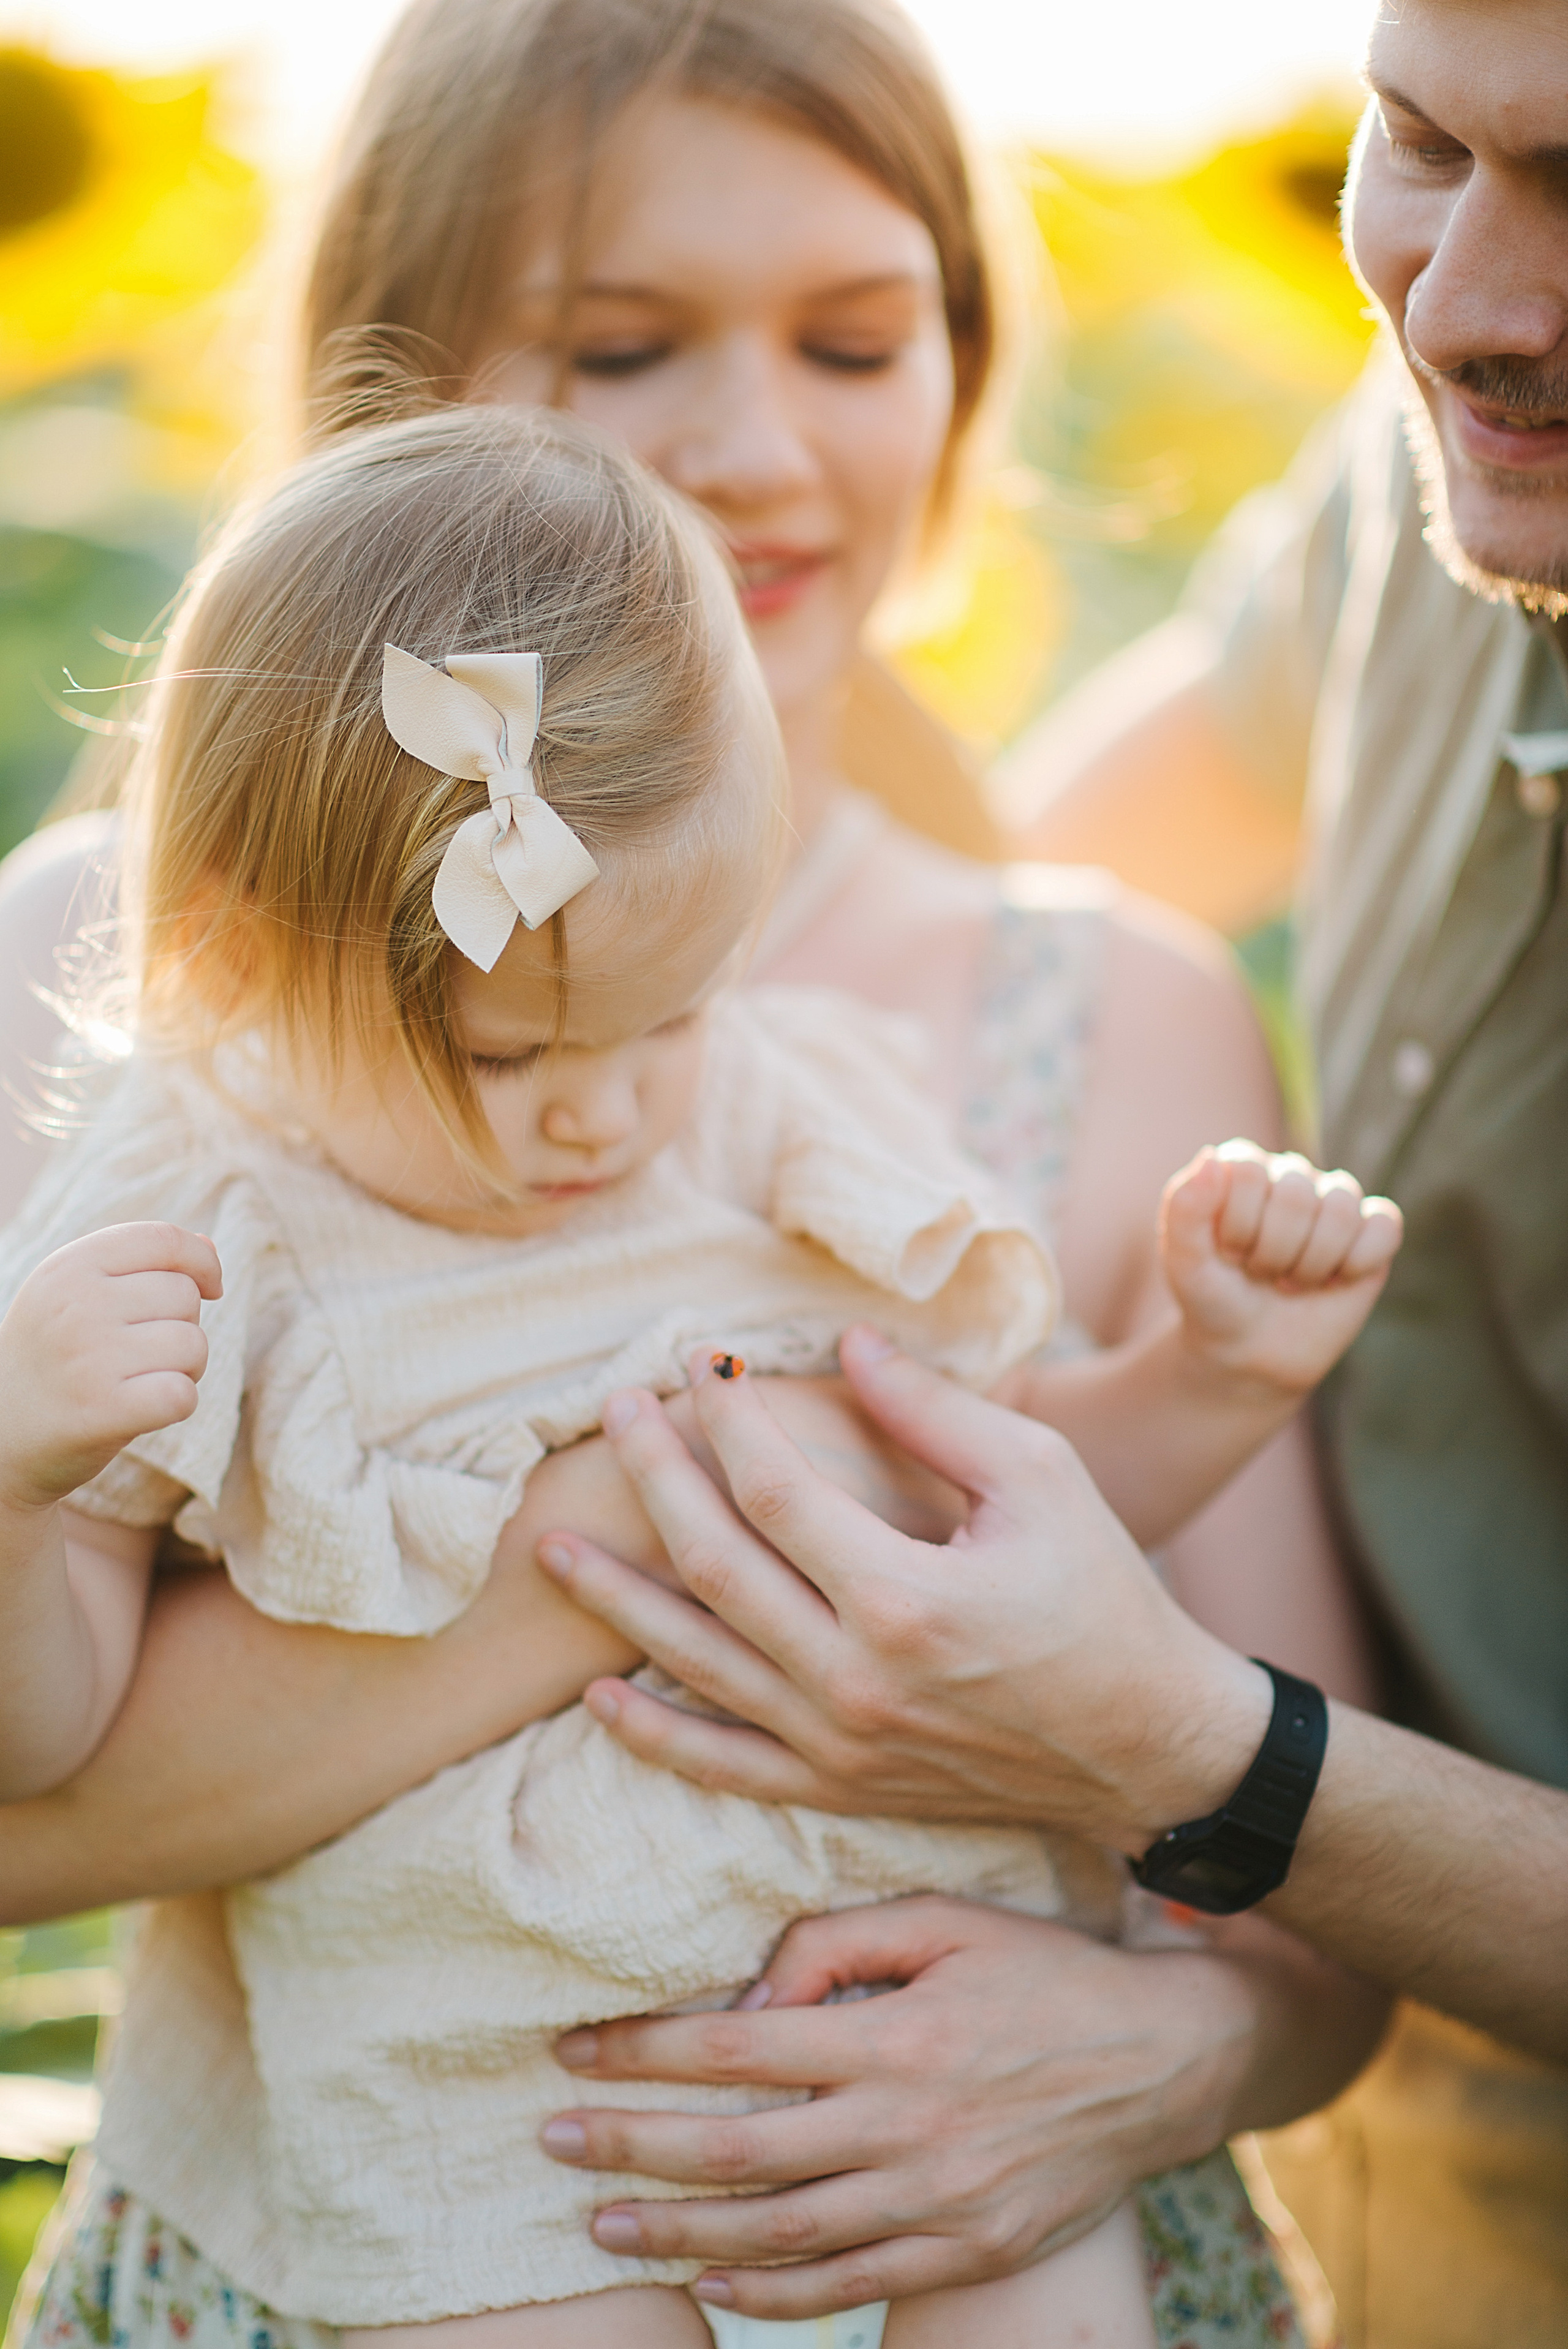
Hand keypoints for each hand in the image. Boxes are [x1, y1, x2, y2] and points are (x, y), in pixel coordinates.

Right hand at [0, 1223, 221, 1513]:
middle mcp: (75, 1305)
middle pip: (185, 1296)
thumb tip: (207, 1247)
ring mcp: (87, 1358)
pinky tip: (143, 1411)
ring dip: (184, 1368)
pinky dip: (177, 1404)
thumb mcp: (75, 1298)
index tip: (209, 1289)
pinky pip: (182, 1395)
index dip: (201, 1262)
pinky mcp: (101, 1411)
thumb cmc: (54, 1362)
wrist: (1, 1438)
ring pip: (193, 1345)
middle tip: (139, 1356)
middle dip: (181, 1326)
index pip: (163, 1239)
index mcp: (67, 1267)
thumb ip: (140, 1267)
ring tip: (138, 1381)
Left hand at [537, 1328, 1268, 1852]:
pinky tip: (600, 1694)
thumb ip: (935, 1412)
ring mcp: (840, 1743)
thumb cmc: (1103, 1596)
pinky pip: (723, 1765)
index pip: (776, 1488)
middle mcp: (855, 1678)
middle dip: (653, 1477)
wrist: (1148, 1744)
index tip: (702, 1362)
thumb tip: (846, 1344)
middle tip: (613, 1411)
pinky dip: (656, 1733)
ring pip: (696, 1661)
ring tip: (551, 1546)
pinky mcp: (841, 1787)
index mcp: (905, 1597)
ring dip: (617, 1599)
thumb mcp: (1042, 1480)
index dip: (727, 1416)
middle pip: (714, 1562)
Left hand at [540, 1897, 1251, 2318]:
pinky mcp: (965, 2251)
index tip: (574, 2049)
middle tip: (550, 2137)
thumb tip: (747, 1996)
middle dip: (630, 2145)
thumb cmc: (1041, 1972)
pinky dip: (769, 2292)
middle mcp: (906, 2128)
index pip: (736, 2050)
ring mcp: (936, 2203)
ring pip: (777, 2233)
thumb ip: (839, 1942)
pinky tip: (708, 2278)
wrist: (1164, 2060)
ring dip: (676, 2228)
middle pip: (736, 2152)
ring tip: (599, 2220)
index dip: (644, 2052)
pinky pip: (847, 2285)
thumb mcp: (946, 1919)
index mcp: (895, 2035)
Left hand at [1161, 1141, 1401, 1393]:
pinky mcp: (1371, 1232)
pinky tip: (1334, 1281)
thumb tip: (1211, 1157)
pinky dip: (1358, 1263)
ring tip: (1290, 1280)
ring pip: (1342, 1210)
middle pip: (1297, 1194)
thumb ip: (1184, 1209)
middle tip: (1260, 1273)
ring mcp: (1333, 1201)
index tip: (1227, 1255)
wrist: (1247, 1351)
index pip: (1249, 1171)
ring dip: (1311, 1263)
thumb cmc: (1211, 1299)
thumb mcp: (1184, 1263)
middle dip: (1273, 1251)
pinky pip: (1383, 1227)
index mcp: (1241, 1167)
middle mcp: (1290, 1174)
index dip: (1237, 1226)